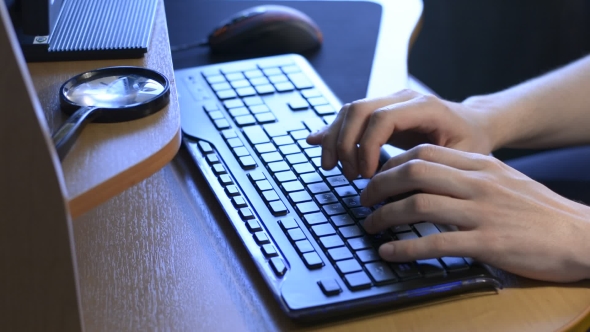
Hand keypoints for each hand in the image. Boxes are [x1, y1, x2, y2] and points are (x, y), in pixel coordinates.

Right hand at [306, 89, 494, 179]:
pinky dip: (332, 132)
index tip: (368, 176)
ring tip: (334, 169)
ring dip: (335, 140)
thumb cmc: (470, 143)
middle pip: (357, 110)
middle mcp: (401, 97)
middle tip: (350, 176)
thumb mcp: (460, 159)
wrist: (474, 123)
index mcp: (423, 106)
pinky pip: (349, 116)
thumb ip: (426, 167)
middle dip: (345, 145)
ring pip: (348, 111)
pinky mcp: (378, 110)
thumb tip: (389, 187)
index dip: (366, 147)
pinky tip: (316, 142)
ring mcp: (388, 100)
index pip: (381, 118)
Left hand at [361, 144, 589, 281]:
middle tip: (363, 199)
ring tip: (370, 225)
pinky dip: (405, 249)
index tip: (377, 178)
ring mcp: (482, 212)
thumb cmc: (538, 211)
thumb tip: (430, 180)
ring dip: (385, 216)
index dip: (391, 164)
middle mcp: (478, 182)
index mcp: (480, 164)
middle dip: (379, 185)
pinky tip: (389, 253)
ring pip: (418, 204)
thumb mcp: (503, 180)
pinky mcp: (488, 243)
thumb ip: (468, 176)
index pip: (424, 153)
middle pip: (413, 172)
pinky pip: (436, 243)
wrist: (581, 235)